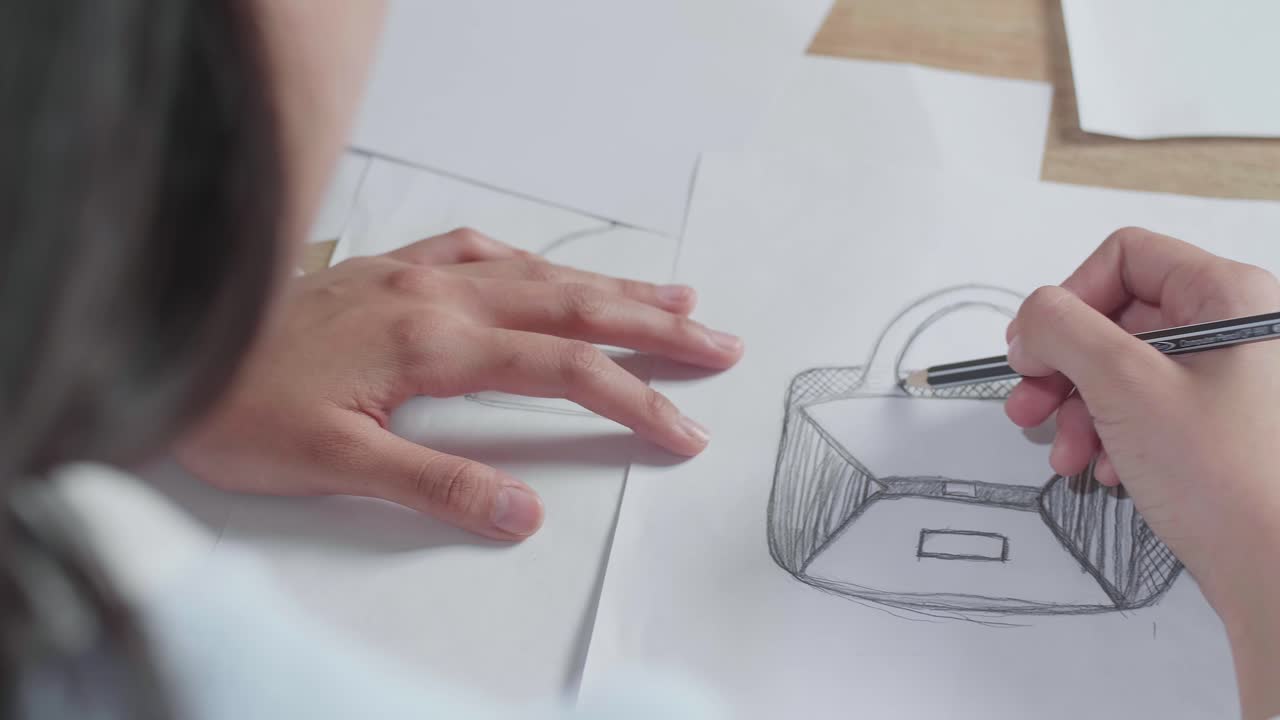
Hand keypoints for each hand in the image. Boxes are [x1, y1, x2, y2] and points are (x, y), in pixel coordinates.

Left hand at [176, 228, 742, 540]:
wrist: (169, 351)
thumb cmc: (240, 410)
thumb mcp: (334, 465)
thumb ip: (434, 486)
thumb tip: (522, 514)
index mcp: (435, 343)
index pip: (564, 370)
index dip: (633, 399)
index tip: (684, 430)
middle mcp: (435, 298)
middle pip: (571, 305)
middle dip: (653, 327)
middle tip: (718, 342)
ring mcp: (411, 278)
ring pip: (535, 273)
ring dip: (609, 285)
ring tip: (674, 295)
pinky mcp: (384, 273)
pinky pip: (472, 250)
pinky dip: (524, 258)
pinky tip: (537, 265)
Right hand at [1003, 228, 1279, 718]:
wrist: (1278, 573)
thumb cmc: (1228, 479)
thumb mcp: (1124, 385)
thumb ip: (1062, 331)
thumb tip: (1030, 318)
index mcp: (1227, 296)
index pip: (1124, 258)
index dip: (1068, 300)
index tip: (1036, 350)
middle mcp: (1233, 328)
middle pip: (1116, 317)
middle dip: (1062, 367)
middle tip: (1029, 407)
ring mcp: (1227, 379)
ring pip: (1122, 368)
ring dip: (1078, 409)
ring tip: (1065, 453)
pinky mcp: (1217, 424)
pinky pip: (1143, 408)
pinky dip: (1110, 435)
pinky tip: (1105, 470)